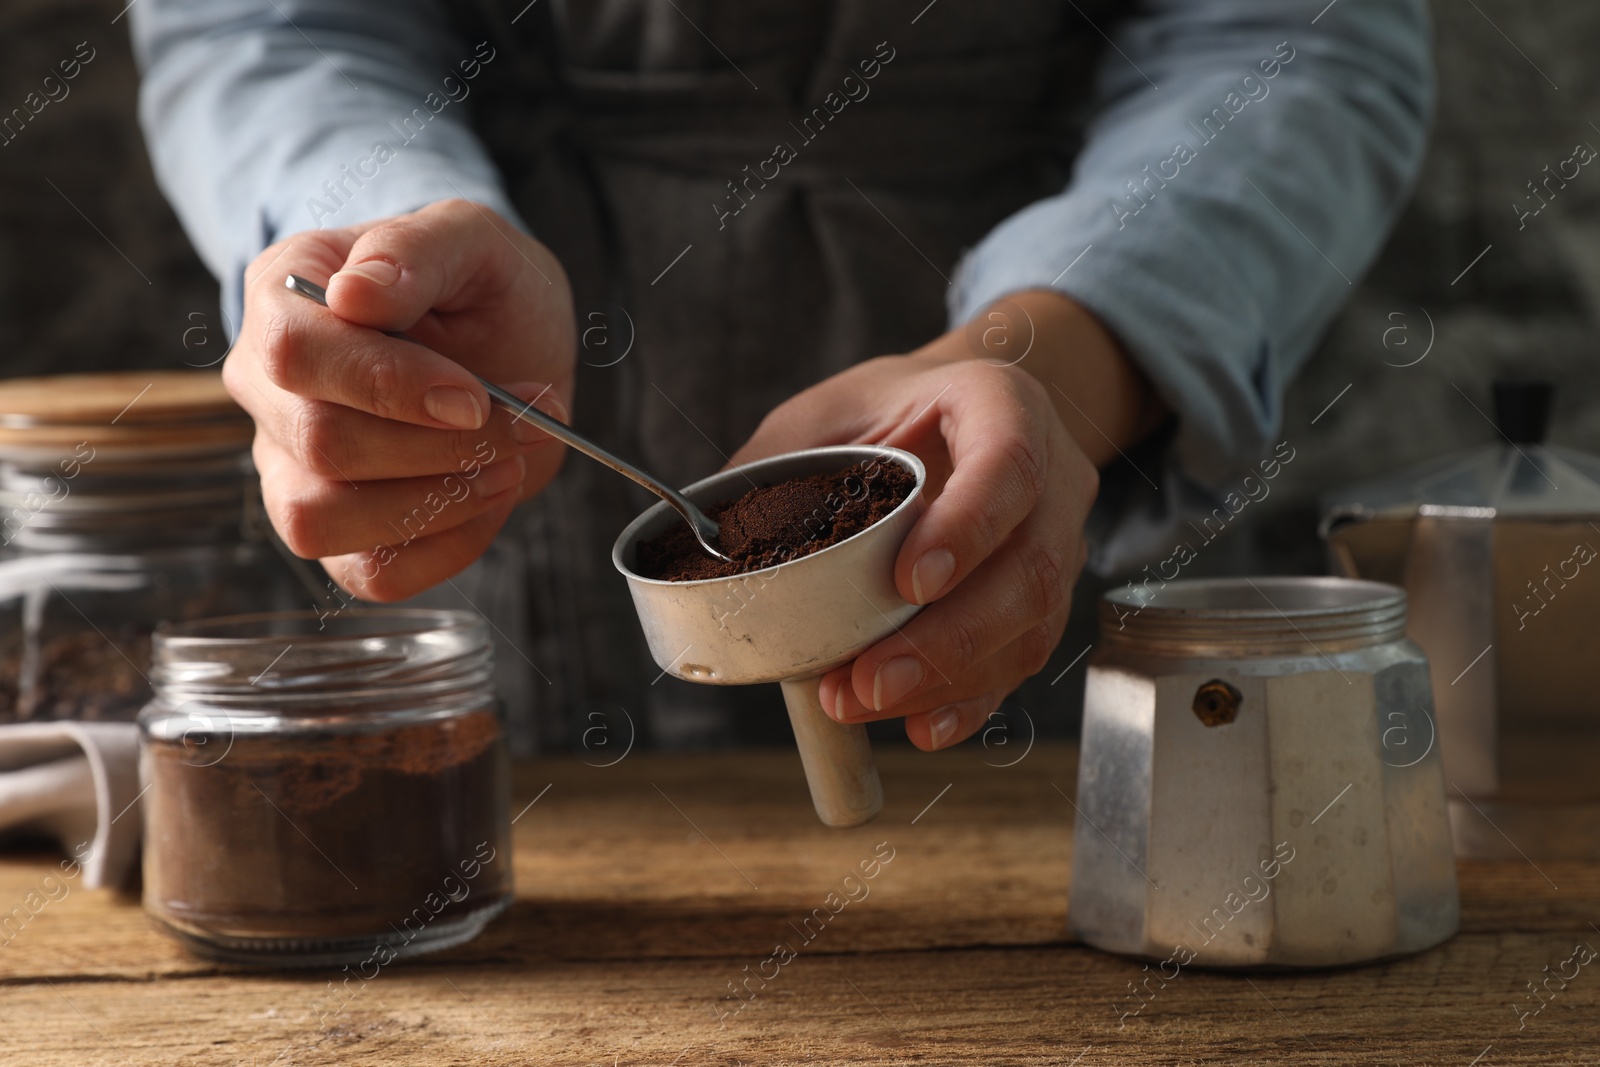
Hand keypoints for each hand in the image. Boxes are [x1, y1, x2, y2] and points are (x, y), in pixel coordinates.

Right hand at [224, 199, 575, 600]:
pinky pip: (367, 572)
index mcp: (281, 296)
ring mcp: (288, 464)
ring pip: (320, 520)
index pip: (294, 354)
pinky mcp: (335, 531)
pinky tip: (490, 498)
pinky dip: (446, 548)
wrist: (507, 338)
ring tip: (511, 462)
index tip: (475, 396)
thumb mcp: (470, 238)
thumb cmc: (478, 283)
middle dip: (439, 447)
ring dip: (439, 502)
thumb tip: (357, 294)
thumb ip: (417, 248)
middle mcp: (266, 386)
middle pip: (319, 443)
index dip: (388, 385)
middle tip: (528, 424)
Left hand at [728, 322, 1100, 751]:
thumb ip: (779, 467)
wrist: (954, 416)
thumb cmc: (888, 413)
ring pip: (1031, 623)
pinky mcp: (1043, 599)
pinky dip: (969, 701)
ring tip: (866, 701)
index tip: (909, 584)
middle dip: (948, 638)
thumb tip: (705, 545)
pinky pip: (1022, 659)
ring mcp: (1058, 540)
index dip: (968, 528)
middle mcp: (1049, 476)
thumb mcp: (826, 414)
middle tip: (869, 679)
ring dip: (949, 679)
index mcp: (1000, 404)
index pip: (1007, 464)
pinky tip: (921, 724)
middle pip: (1029, 568)